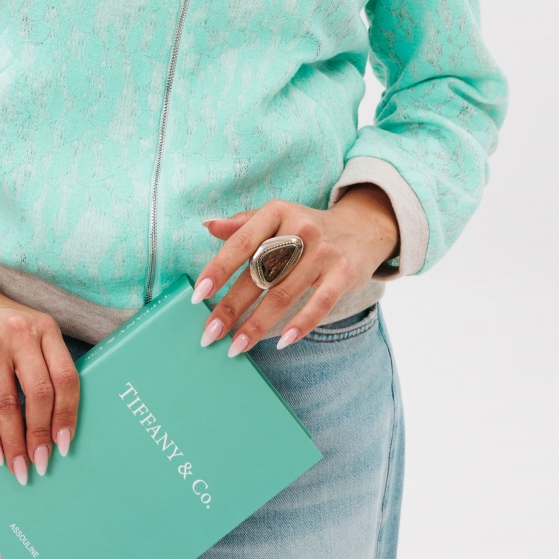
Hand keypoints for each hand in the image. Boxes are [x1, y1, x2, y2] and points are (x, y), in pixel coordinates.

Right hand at [0, 242, 79, 484]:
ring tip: (18, 469)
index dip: (68, 414)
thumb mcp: (25, 328)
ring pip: (9, 405)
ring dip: (15, 443)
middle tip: (41, 464)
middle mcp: (23, 335)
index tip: (66, 444)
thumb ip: (39, 360)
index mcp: (45, 328)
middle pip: (41, 394)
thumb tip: (51, 418)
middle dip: (41, 436)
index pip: (67, 377)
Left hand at [191, 185, 398, 354]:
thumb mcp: (276, 217)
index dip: (218, 269)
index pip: (241, 242)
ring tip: (236, 347)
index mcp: (277, 211)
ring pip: (284, 294)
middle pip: (259, 274)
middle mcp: (300, 228)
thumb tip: (208, 226)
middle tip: (210, 334)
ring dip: (257, 325)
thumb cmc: (306, 227)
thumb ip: (243, 224)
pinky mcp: (343, 273)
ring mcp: (323, 251)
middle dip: (231, 307)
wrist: (361, 229)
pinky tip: (281, 343)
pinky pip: (319, 304)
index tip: (198, 294)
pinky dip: (300, 325)